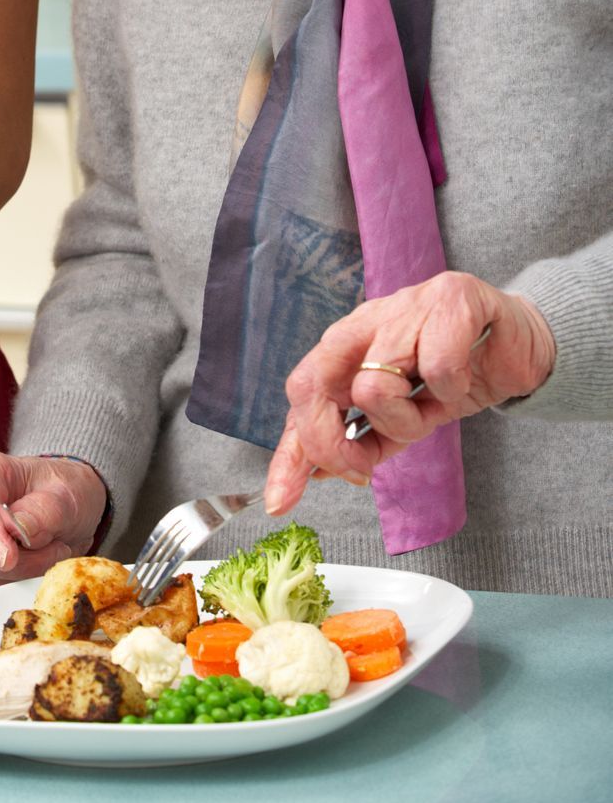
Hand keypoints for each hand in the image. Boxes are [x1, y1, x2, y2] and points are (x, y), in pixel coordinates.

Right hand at [0, 448, 107, 598]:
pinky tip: (21, 569)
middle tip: (55, 550)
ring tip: (41, 555)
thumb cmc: (55, 494)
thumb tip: (21, 529)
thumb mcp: (66, 494)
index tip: (8, 559)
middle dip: (17, 563)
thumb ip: (45, 510)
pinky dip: (4, 589)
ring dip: (15, 578)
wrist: (54, 509)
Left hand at [265, 270, 557, 514]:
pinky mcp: (451, 301)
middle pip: (315, 384)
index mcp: (348, 346)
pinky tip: (464, 379)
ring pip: (373, 386)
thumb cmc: (455, 375)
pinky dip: (453, 389)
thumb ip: (360, 439)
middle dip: (333, 444)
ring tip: (432, 406)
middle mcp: (366, 322)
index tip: (282, 501)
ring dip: (408, 419)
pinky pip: (438, 367)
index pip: (301, 392)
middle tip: (365, 468)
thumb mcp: (402, 416)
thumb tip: (315, 473)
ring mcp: (405, 307)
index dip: (290, 451)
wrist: (518, 342)